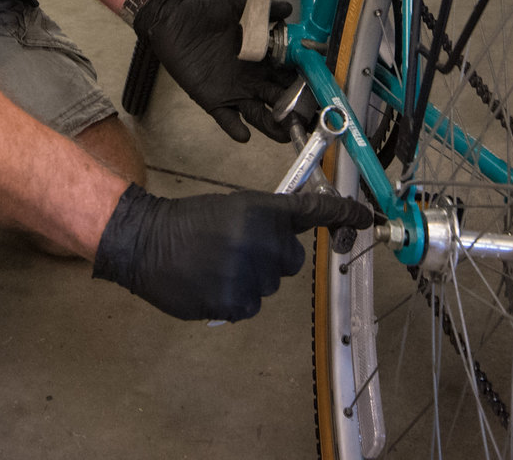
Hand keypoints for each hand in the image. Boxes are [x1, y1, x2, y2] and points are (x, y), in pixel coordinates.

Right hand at [92, 184, 374, 320]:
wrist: (146, 241)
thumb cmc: (189, 221)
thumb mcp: (231, 206)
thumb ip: (266, 218)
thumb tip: (297, 229)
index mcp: (260, 211)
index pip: (313, 211)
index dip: (343, 214)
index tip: (366, 219)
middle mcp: (260, 240)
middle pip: (291, 259)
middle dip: (272, 256)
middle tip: (239, 248)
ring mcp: (248, 274)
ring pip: (270, 284)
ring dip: (251, 278)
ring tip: (217, 265)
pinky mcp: (234, 302)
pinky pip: (252, 306)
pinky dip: (236, 298)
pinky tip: (212, 283)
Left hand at [133, 0, 296, 142]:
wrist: (174, 17)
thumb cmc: (208, 11)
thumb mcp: (239, 5)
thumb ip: (266, 9)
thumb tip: (290, 9)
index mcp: (263, 59)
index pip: (290, 75)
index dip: (304, 83)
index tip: (318, 91)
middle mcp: (253, 79)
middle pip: (280, 100)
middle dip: (295, 110)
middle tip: (310, 119)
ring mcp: (234, 91)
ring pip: (259, 114)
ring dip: (273, 125)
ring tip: (285, 135)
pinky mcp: (213, 100)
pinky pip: (227, 119)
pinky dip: (235, 129)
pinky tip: (244, 135)